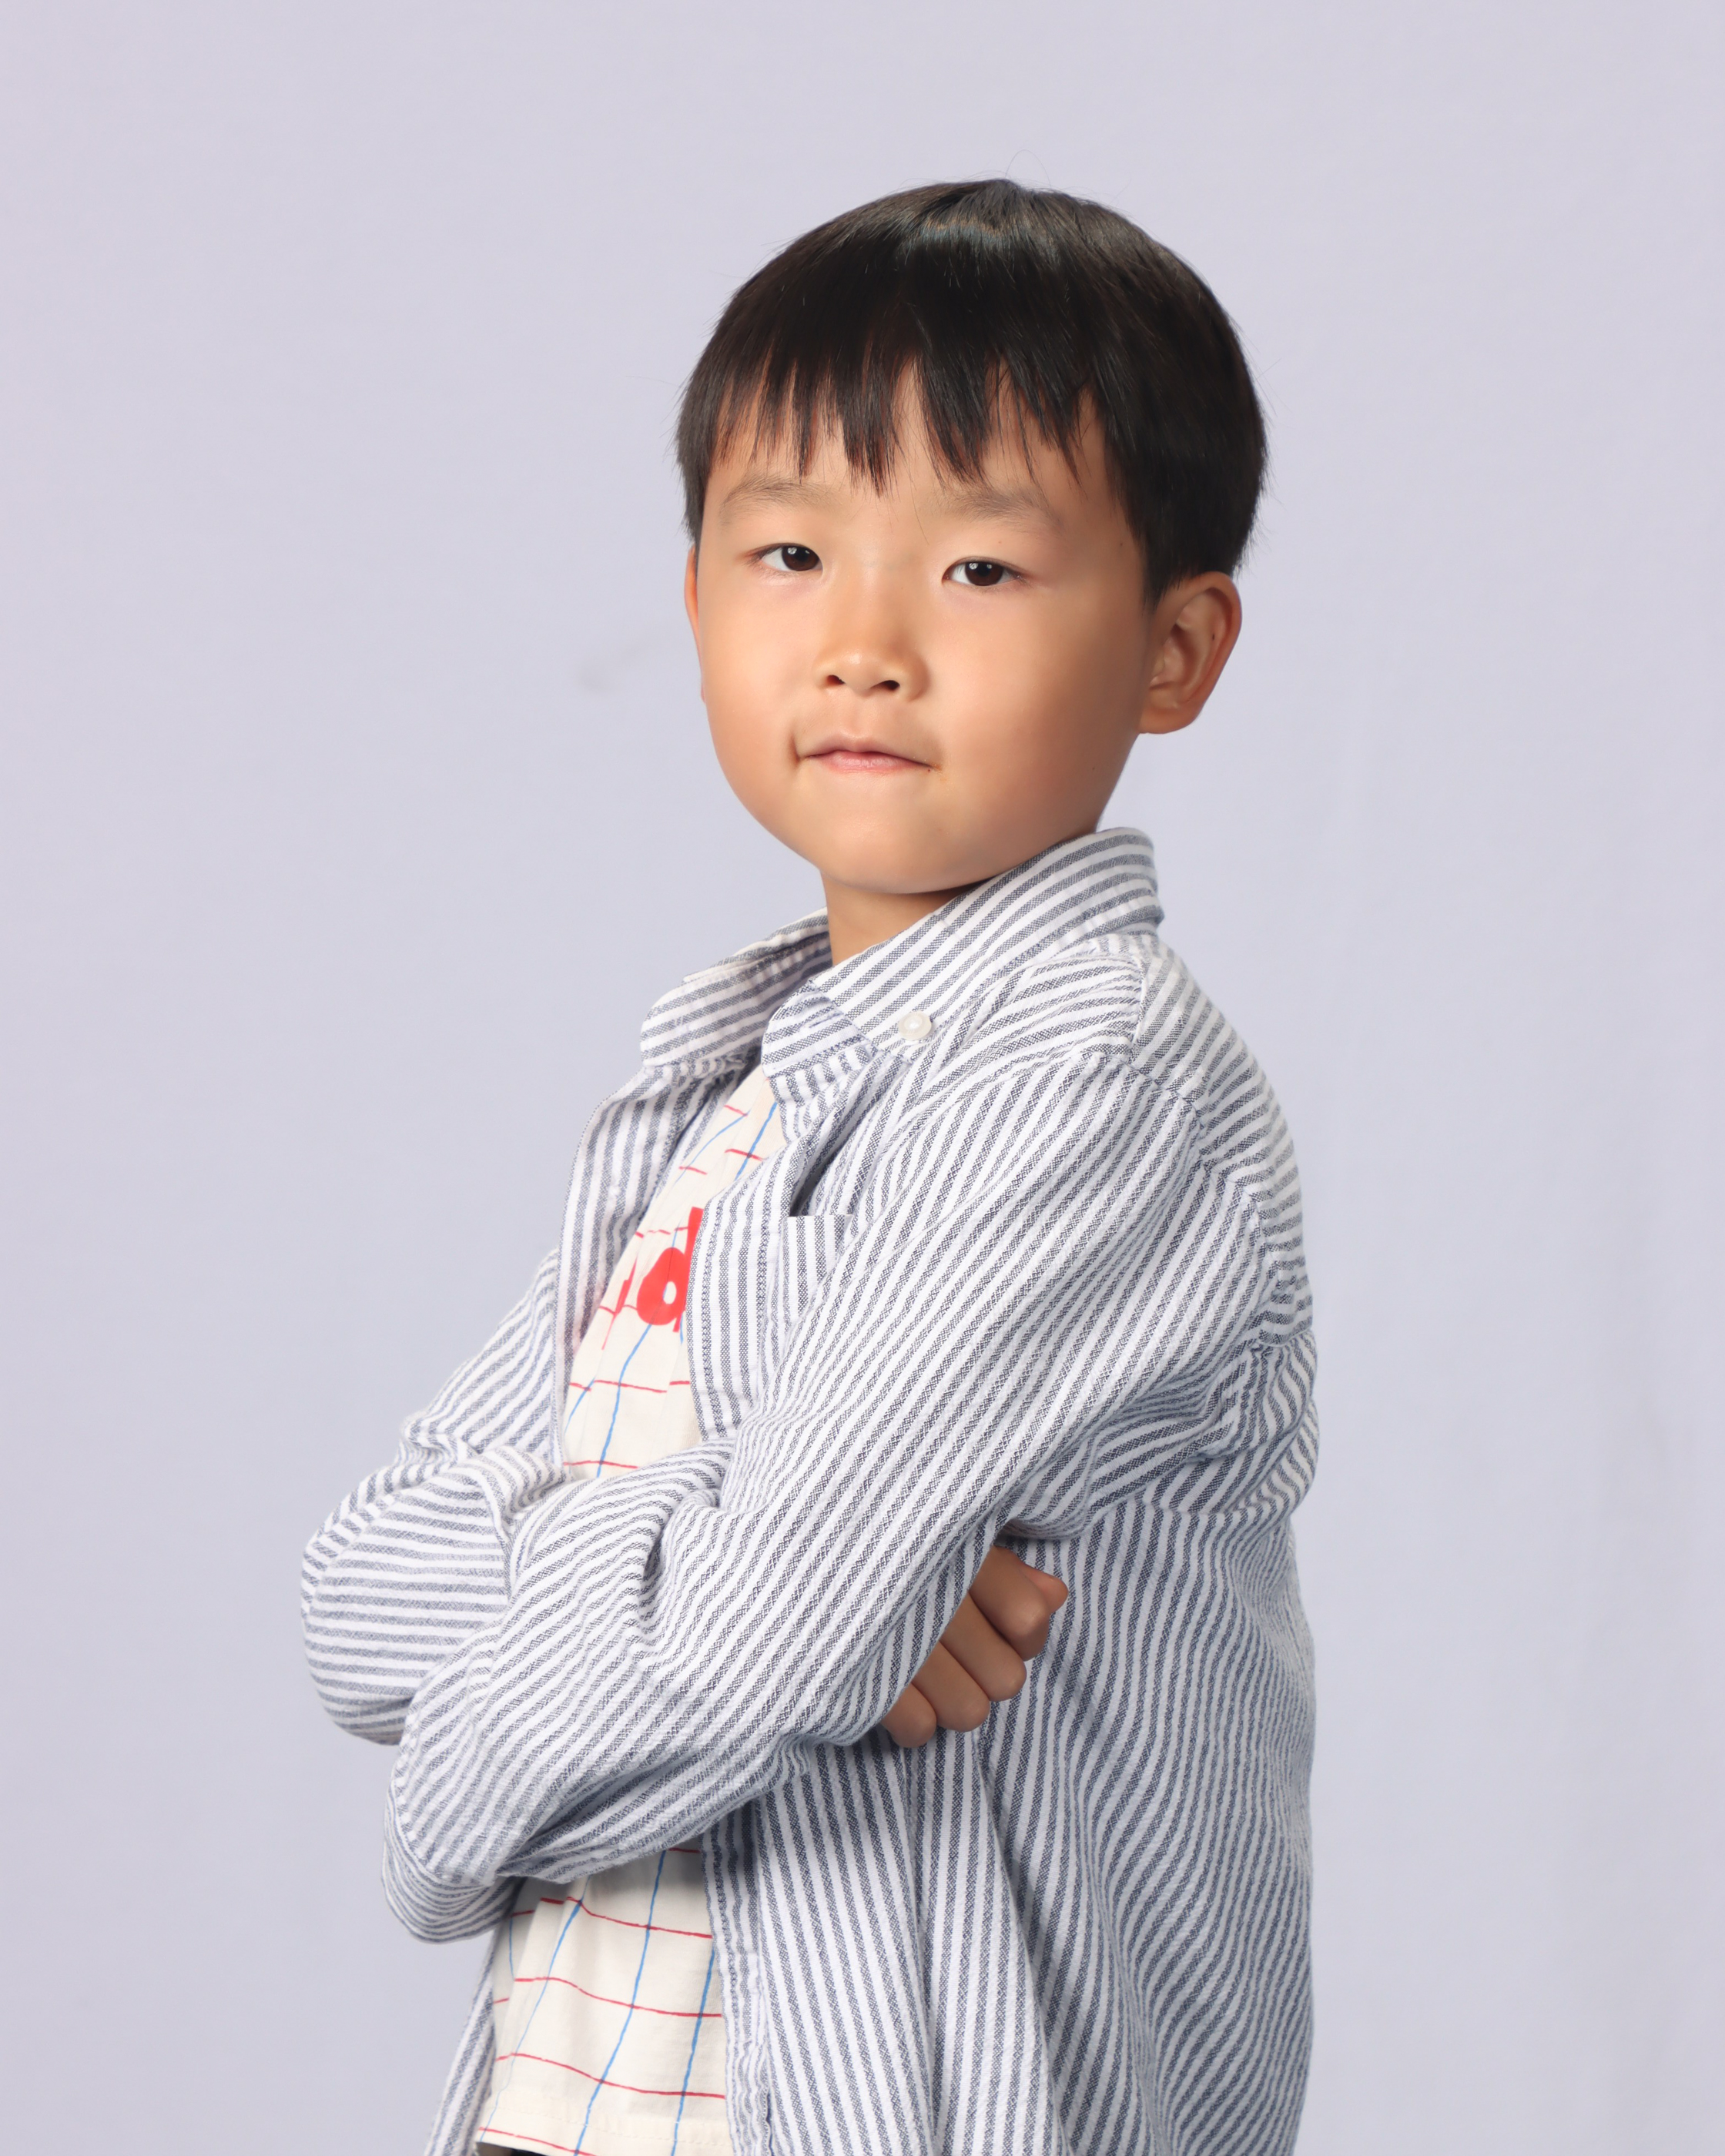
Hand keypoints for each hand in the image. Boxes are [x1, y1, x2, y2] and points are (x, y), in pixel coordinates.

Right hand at [879, 1545, 1068, 1748]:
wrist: (798, 1535)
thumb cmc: (888, 1534)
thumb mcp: (951, 1534)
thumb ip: (1006, 1567)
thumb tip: (1055, 1597)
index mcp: (961, 1551)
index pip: (1031, 1622)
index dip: (1025, 1634)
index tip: (1006, 1622)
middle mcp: (937, 1597)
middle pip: (1007, 1679)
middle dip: (987, 1671)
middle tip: (958, 1649)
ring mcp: (901, 1639)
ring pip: (969, 1712)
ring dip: (953, 1699)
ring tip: (929, 1673)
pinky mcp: (862, 1675)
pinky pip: (918, 1728)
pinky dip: (911, 1718)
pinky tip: (896, 1687)